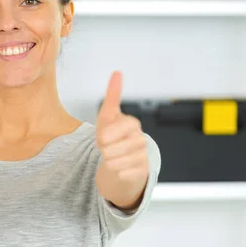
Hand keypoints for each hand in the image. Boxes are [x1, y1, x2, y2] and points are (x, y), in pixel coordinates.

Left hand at [95, 71, 148, 210]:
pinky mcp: (143, 171)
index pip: (121, 128)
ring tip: (111, 156)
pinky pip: (122, 174)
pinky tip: (119, 168)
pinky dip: (116, 172)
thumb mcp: (107, 116)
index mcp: (132, 124)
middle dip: (104, 150)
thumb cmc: (112, 136)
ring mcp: (143, 155)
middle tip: (106, 148)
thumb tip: (117, 72)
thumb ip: (112, 95)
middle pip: (112, 148)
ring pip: (115, 162)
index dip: (107, 135)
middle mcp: (141, 139)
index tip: (101, 138)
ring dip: (108, 161)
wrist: (119, 161)